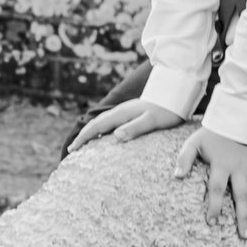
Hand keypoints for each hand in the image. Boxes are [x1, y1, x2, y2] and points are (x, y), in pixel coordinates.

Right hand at [67, 97, 183, 152]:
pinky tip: (102, 137)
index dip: (83, 138)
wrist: (175, 96)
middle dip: (82, 136)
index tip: (73, 149)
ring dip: (90, 133)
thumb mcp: (152, 121)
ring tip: (83, 144)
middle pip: (95, 123)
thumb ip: (134, 128)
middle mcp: (119, 112)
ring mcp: (124, 112)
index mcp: (121, 114)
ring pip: (101, 122)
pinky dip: (100, 131)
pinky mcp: (130, 114)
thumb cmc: (165, 111)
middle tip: (72, 149)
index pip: (96, 126)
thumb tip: (115, 136)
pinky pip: (109, 123)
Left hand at [173, 126, 246, 240]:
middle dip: (243, 216)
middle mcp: (239, 169)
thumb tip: (177, 176)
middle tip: (244, 236)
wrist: (235, 120)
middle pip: (241, 196)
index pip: (217, 189)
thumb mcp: (194, 143)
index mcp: (222, 165)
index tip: (213, 223)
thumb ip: (184, 159)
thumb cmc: (212, 135)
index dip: (215, 206)